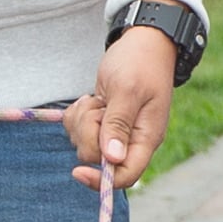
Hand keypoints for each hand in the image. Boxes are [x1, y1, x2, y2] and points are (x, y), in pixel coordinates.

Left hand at [66, 26, 178, 193]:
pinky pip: (77, 129)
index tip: (77, 171)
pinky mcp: (102, 121)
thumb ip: (118, 125)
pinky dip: (78, 114)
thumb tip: (112, 160)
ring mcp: (116, 131)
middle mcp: (131, 140)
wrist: (143, 41)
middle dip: (88, 133)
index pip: (125, 176)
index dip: (101, 180)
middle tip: (97, 107)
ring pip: (84, 143)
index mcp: (145, 138)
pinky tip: (92, 98)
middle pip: (97, 158)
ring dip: (82, 121)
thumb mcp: (127, 91)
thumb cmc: (139, 62)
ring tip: (98, 99)